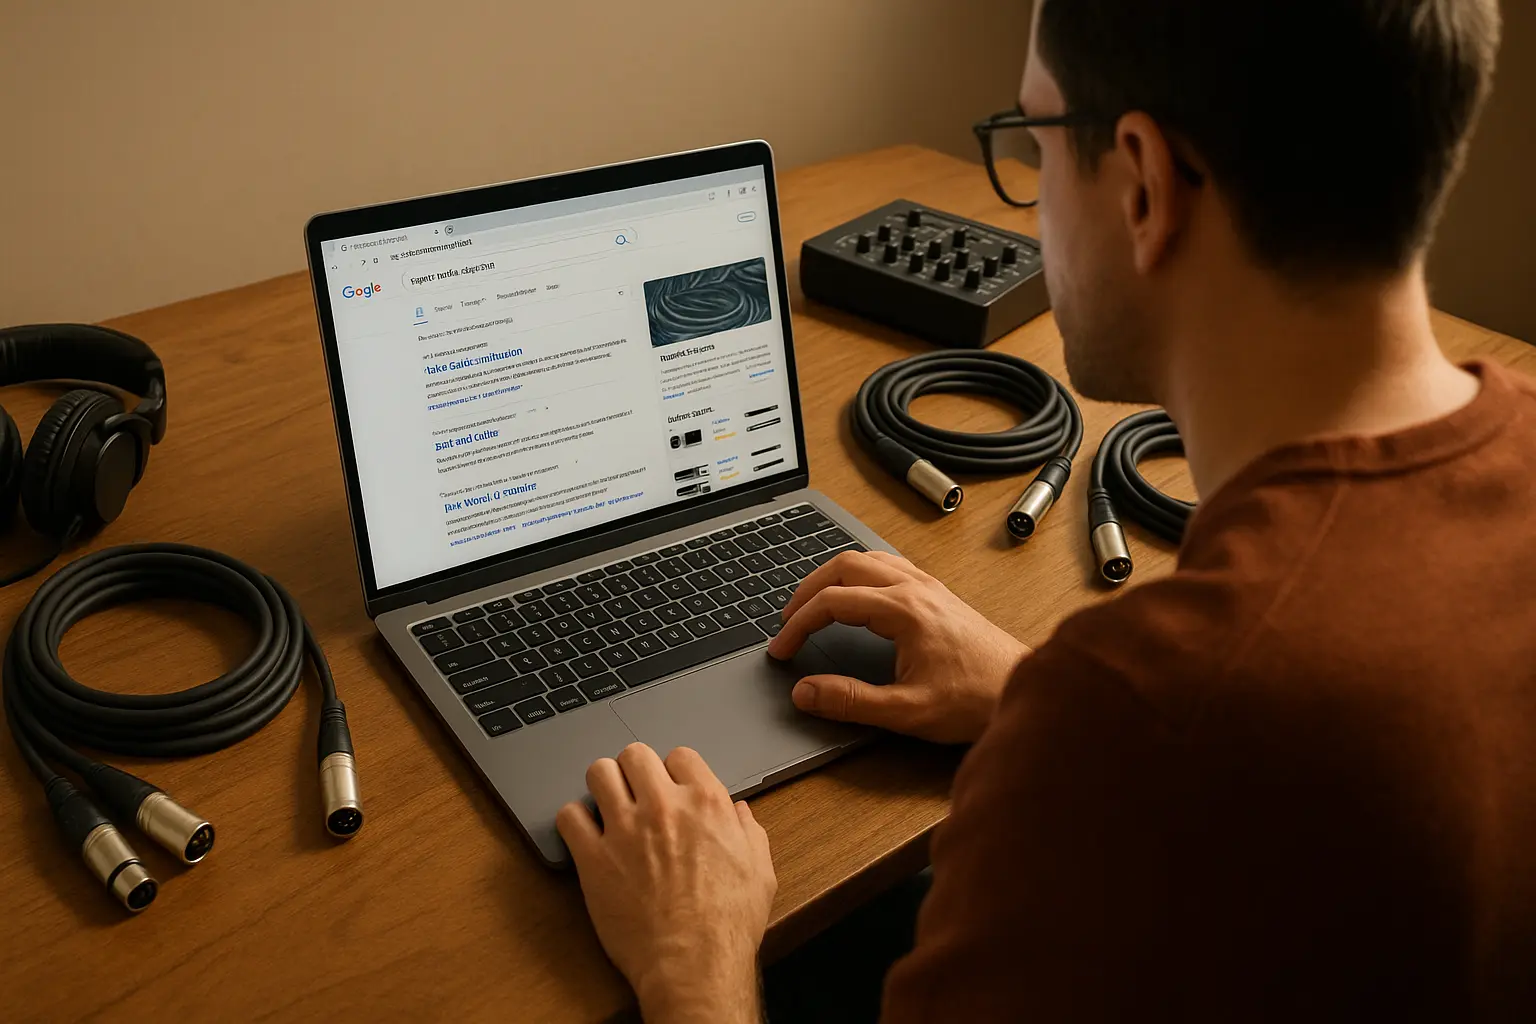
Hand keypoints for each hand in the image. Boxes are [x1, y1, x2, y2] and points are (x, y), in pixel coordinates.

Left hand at [556, 743, 774, 1023]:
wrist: (693, 963)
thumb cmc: (728, 924)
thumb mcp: (760, 872)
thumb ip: (750, 832)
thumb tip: (739, 812)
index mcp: (706, 804)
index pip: (680, 755)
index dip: (675, 771)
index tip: (672, 788)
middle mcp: (663, 806)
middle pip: (635, 754)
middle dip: (636, 770)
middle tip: (637, 793)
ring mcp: (624, 829)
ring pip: (599, 773)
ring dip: (603, 785)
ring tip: (609, 805)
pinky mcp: (593, 858)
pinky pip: (569, 816)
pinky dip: (575, 821)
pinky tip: (585, 835)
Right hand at [767, 549, 1029, 743]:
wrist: (1023, 689)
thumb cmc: (975, 700)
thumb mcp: (907, 711)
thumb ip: (850, 702)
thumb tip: (806, 692)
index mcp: (904, 611)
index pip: (833, 601)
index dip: (798, 624)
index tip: (782, 648)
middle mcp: (916, 588)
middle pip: (844, 566)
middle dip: (808, 590)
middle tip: (788, 620)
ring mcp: (929, 587)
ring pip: (867, 559)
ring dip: (833, 576)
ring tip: (812, 603)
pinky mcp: (938, 593)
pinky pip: (889, 565)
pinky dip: (859, 573)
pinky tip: (856, 593)